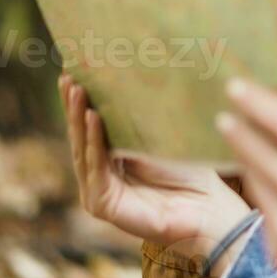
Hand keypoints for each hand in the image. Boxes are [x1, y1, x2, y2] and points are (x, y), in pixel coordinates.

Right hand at [59, 73, 249, 264]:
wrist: (209, 208)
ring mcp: (98, 192)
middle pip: (81, 135)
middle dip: (73, 105)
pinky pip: (96, 168)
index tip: (72, 69)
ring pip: (84, 149)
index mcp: (111, 160)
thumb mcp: (161, 136)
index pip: (89, 126)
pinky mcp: (103, 205)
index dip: (79, 100)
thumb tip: (132, 72)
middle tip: (68, 75)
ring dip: (79, 118)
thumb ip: (140, 118)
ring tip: (78, 89)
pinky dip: (94, 141)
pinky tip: (93, 117)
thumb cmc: (191, 171)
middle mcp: (100, 176)